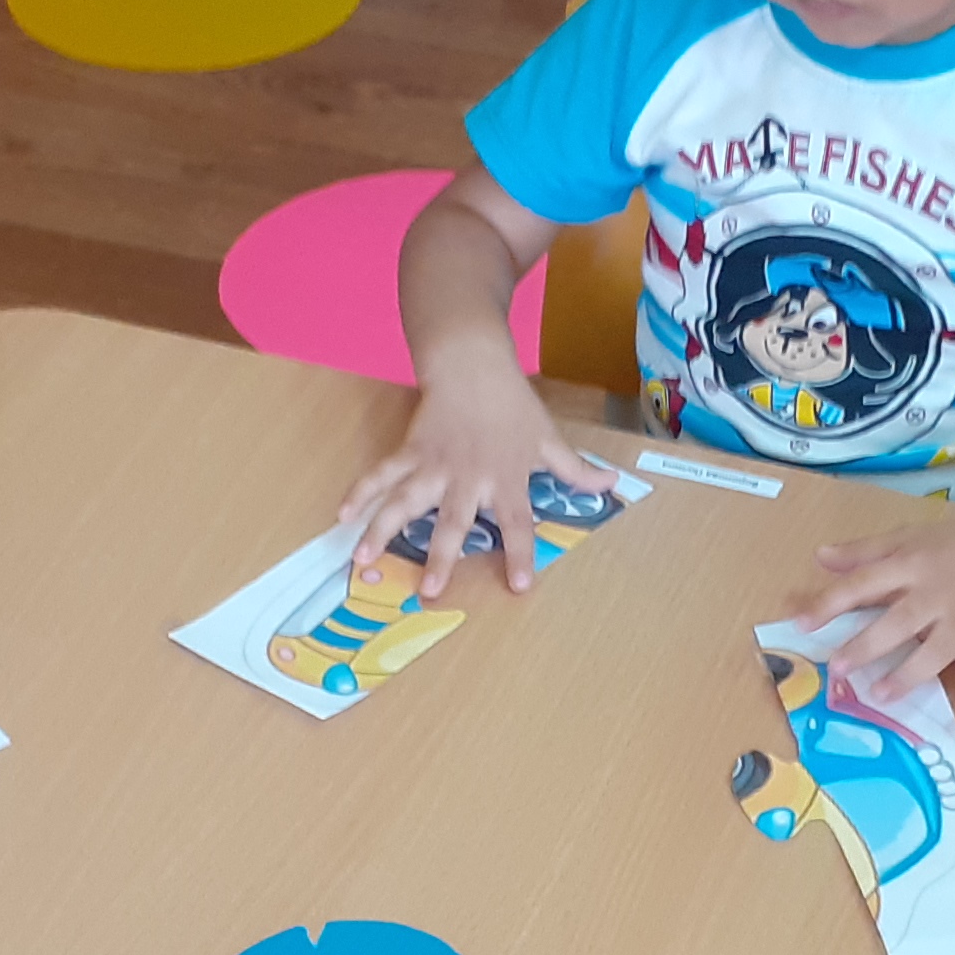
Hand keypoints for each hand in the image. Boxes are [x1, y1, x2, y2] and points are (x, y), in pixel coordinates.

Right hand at [337, 373, 616, 602]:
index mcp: (505, 478)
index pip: (516, 523)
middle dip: (440, 557)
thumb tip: (612, 485)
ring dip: (382, 530)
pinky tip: (342, 515)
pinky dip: (360, 491)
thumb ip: (575, 470)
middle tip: (428, 592)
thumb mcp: (548, 437)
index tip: (518, 586)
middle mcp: (467, 477)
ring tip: (363, 559)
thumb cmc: (512, 405)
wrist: (473, 363)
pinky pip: (382, 473)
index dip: (518, 554)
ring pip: (405, 501)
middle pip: (453, 521)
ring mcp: (434, 465)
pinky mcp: (409, 451)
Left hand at [789, 512, 954, 714]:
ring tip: (881, 694)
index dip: (831, 604)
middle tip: (838, 667)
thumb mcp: (907, 539)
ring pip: (938, 651)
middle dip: (867, 645)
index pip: (864, 584)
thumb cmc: (954, 546)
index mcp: (912, 567)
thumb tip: (820, 557)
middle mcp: (937, 595)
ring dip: (910, 674)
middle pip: (899, 621)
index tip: (801, 625)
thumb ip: (864, 552)